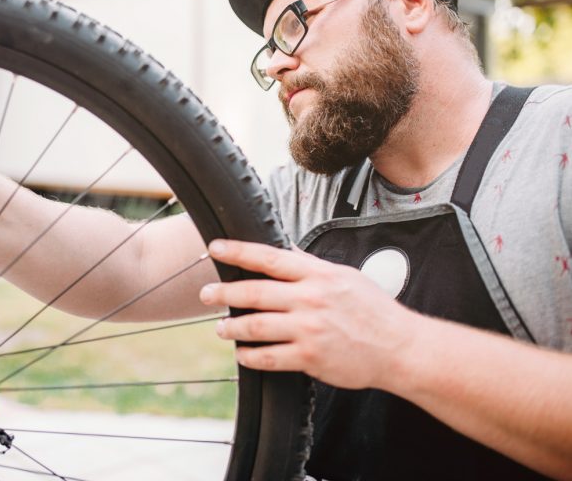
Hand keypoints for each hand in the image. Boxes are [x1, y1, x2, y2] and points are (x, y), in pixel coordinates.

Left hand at [200, 239, 419, 389]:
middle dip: (223, 292)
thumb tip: (283, 247)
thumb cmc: (374, 310)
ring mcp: (309, 329)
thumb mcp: (344, 276)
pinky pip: (269, 357)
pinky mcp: (310, 358)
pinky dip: (249, 356)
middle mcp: (310, 299)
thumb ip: (310, 264)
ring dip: (231, 327)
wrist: (400, 348)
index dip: (238, 251)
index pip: (269, 257)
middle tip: (205, 294)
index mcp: (318, 275)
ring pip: (255, 326)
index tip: (215, 247)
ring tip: (220, 327)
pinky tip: (242, 355)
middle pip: (254, 292)